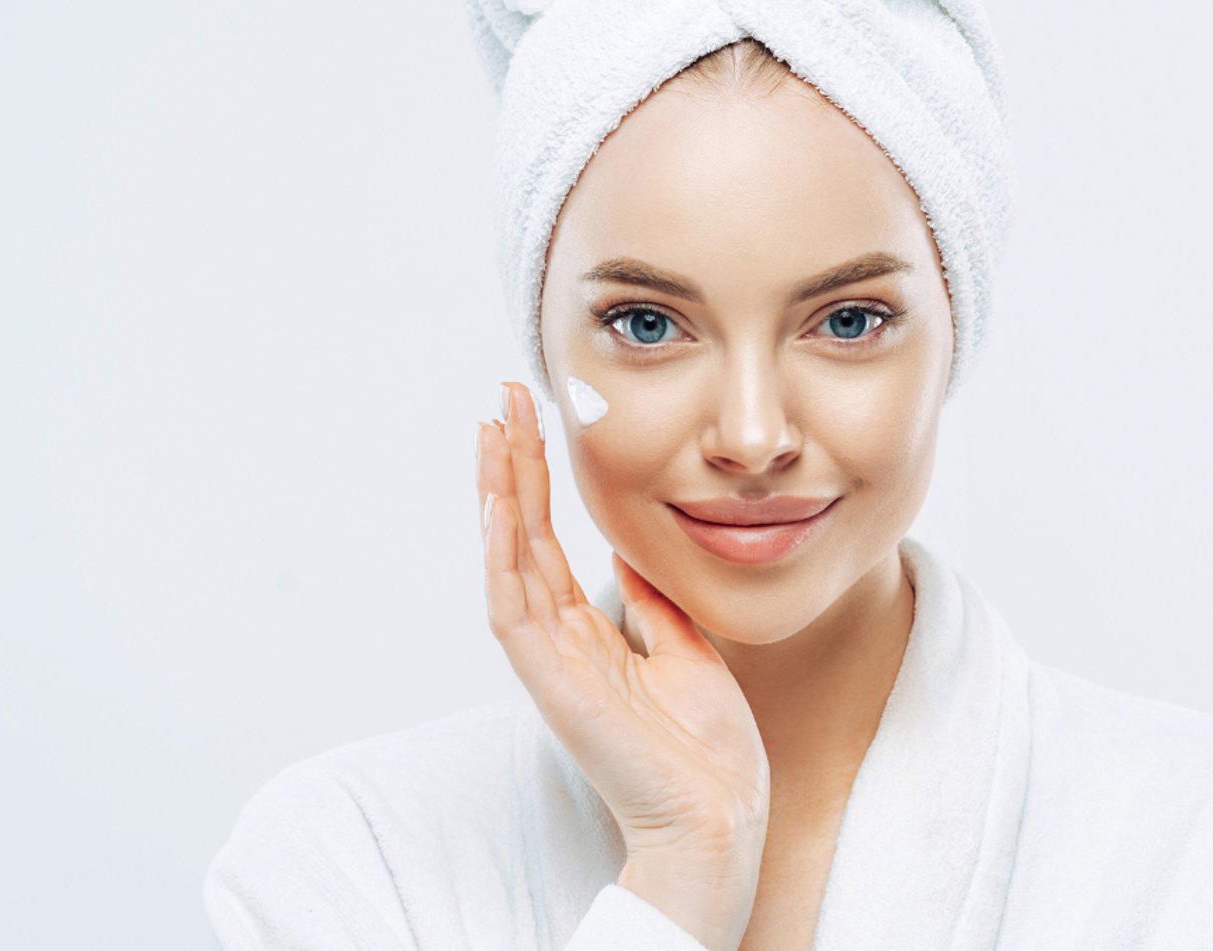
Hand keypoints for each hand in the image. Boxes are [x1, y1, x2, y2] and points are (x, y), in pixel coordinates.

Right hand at [475, 382, 769, 935]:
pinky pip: (513, 609)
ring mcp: (551, 661)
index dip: (537, 481)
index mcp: (588, 634)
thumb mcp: (686, 648)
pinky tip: (500, 503)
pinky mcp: (553, 683)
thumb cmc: (707, 749)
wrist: (720, 814)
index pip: (548, 542)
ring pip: (506, 561)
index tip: (532, 420)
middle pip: (519, 537)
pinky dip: (502, 555)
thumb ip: (652, 601)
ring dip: (497, 493)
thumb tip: (632, 551)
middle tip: (502, 398)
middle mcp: (559, 640)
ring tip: (492, 429)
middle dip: (511, 465)